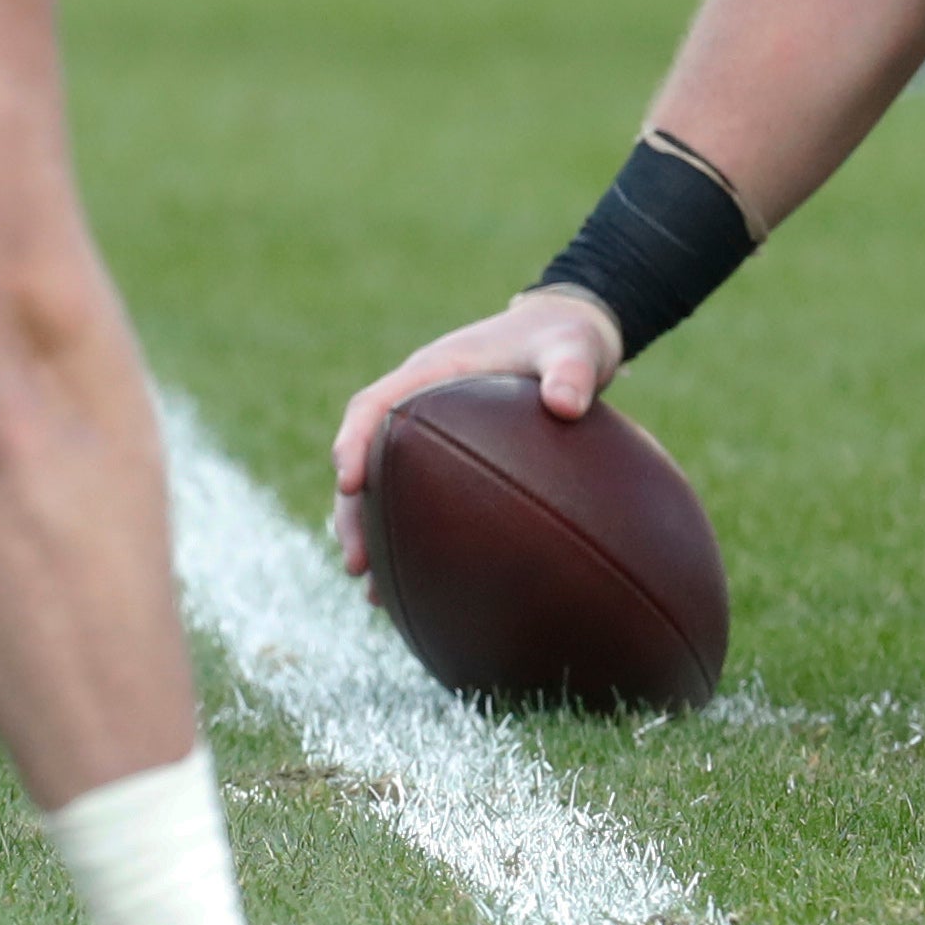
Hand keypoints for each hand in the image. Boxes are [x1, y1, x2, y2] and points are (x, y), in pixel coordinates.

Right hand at [327, 289, 620, 576]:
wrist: (570, 331)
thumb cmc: (567, 338)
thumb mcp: (576, 346)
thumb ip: (572, 370)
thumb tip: (566, 405)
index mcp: (435, 369)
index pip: (374, 404)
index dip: (354, 442)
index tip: (348, 482)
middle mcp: (420, 400)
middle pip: (366, 457)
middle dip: (353, 512)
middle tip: (358, 564)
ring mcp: (429, 428)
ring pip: (383, 486)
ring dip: (373, 534)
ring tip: (376, 593)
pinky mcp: (446, 454)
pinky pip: (415, 496)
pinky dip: (409, 536)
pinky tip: (419, 587)